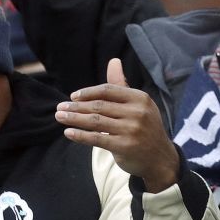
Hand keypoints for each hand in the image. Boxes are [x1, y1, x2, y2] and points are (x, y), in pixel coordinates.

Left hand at [56, 58, 179, 191]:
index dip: (88, 93)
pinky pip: (96, 138)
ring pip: (95, 121)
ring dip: (73, 118)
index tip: (73, 96)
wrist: (159, 158)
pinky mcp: (124, 146)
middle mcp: (137, 112)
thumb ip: (121, 85)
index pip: (107, 91)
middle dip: (76, 106)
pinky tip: (68, 132)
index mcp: (139, 98)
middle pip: (99, 106)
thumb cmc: (143, 127)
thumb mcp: (137, 104)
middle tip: (59, 107)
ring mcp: (131, 130)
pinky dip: (80, 135)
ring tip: (60, 117)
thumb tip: (113, 61)